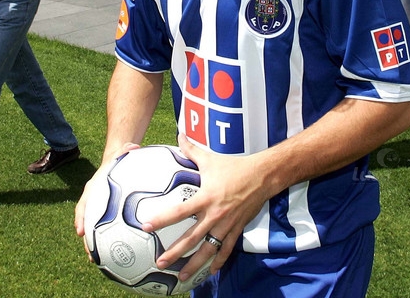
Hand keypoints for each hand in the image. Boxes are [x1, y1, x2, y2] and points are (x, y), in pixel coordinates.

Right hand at [74, 143, 139, 255]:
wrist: (116, 165)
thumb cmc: (119, 161)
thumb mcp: (121, 154)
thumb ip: (125, 151)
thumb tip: (133, 146)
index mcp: (94, 191)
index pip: (83, 205)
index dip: (81, 218)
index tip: (80, 230)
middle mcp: (94, 203)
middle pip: (87, 225)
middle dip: (87, 241)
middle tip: (91, 256)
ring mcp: (100, 211)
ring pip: (96, 231)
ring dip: (98, 247)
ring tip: (102, 263)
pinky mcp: (110, 216)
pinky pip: (111, 231)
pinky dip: (114, 242)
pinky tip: (124, 255)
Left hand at [142, 134, 272, 281]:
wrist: (263, 176)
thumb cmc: (234, 166)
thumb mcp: (211, 158)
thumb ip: (192, 149)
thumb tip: (179, 134)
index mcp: (206, 198)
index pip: (179, 212)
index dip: (162, 219)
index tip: (146, 226)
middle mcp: (215, 215)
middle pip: (191, 238)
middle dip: (175, 252)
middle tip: (159, 262)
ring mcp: (226, 225)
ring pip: (208, 250)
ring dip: (194, 264)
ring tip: (181, 276)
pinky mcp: (236, 230)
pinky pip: (226, 250)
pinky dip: (218, 263)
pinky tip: (210, 273)